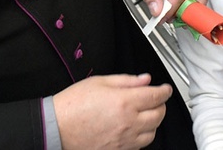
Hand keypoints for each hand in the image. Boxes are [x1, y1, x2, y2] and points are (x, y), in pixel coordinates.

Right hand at [54, 74, 171, 149]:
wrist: (57, 128)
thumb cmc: (74, 105)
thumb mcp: (100, 82)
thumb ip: (126, 80)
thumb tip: (145, 80)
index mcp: (125, 102)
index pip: (156, 96)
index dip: (164, 91)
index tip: (165, 89)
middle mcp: (129, 123)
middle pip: (158, 115)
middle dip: (161, 105)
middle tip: (155, 99)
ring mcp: (125, 140)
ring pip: (153, 133)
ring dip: (153, 122)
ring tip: (145, 114)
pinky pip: (140, 145)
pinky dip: (142, 136)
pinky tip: (134, 129)